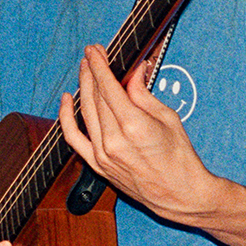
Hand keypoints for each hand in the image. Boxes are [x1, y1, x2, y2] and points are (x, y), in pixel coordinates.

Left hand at [57, 45, 224, 222]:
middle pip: (94, 96)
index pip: (108, 86)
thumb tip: (133, 73)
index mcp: (134, 126)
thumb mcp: (167, 118)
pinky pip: (73, 138)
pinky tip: (67, 100)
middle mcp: (113, 141)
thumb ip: (143, 94)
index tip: (95, 51)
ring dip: (83, 88)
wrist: (179, 194)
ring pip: (84, 112)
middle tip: (91, 56)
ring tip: (85, 71)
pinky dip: (65, 117)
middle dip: (91, 71)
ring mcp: (102, 155)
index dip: (99, 65)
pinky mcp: (97, 165)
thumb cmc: (180, 159)